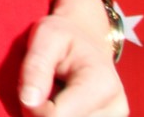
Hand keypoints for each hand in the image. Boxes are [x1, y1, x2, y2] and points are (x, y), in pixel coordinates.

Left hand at [19, 0, 128, 115]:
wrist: (87, 36)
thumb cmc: (64, 34)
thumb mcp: (45, 37)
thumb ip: (36, 68)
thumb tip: (29, 101)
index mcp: (100, 84)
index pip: (57, 116)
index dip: (34, 108)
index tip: (27, 89)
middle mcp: (115, 106)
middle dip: (42, 110)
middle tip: (41, 85)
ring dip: (52, 112)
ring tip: (54, 89)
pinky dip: (62, 113)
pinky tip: (63, 99)